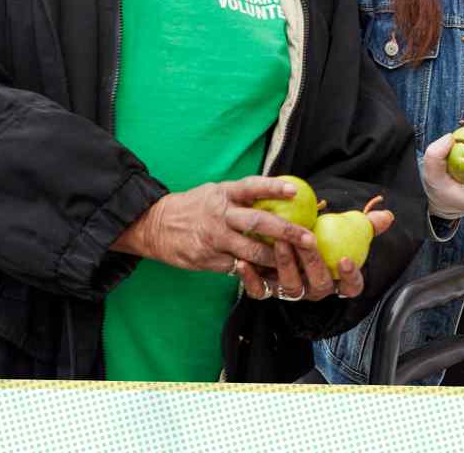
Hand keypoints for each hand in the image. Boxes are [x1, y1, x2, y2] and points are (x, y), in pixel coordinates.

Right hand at [111, 177, 312, 292]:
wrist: (155, 226)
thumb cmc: (194, 207)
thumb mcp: (215, 192)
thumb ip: (241, 196)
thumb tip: (278, 194)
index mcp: (223, 194)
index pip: (251, 187)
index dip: (273, 188)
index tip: (295, 191)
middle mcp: (220, 215)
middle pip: (257, 222)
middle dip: (286, 232)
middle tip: (308, 238)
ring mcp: (214, 239)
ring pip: (251, 251)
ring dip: (275, 258)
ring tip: (297, 263)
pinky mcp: (208, 259)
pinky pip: (237, 268)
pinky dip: (256, 272)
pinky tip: (272, 276)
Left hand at [248, 209, 395, 301]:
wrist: (285, 240)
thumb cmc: (321, 235)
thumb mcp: (344, 228)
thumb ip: (365, 224)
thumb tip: (387, 216)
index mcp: (337, 279)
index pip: (351, 287)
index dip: (350, 277)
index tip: (345, 259)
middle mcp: (315, 289)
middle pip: (319, 284)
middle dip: (312, 262)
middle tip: (305, 240)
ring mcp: (291, 292)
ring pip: (290, 288)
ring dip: (285, 265)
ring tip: (279, 242)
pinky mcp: (267, 290)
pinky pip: (259, 291)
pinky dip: (250, 279)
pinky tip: (243, 262)